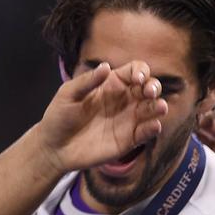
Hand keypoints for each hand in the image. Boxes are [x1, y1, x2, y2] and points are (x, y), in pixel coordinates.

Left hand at [39, 61, 166, 173]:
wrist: (54, 147)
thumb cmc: (59, 116)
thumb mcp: (68, 94)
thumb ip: (87, 81)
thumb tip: (106, 66)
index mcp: (111, 84)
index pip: (134, 71)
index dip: (140, 71)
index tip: (137, 78)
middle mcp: (124, 100)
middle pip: (149, 87)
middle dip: (154, 87)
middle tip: (149, 92)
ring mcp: (128, 119)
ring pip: (152, 109)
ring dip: (159, 106)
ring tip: (160, 107)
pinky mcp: (129, 140)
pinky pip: (146, 132)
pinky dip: (153, 128)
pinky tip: (153, 126)